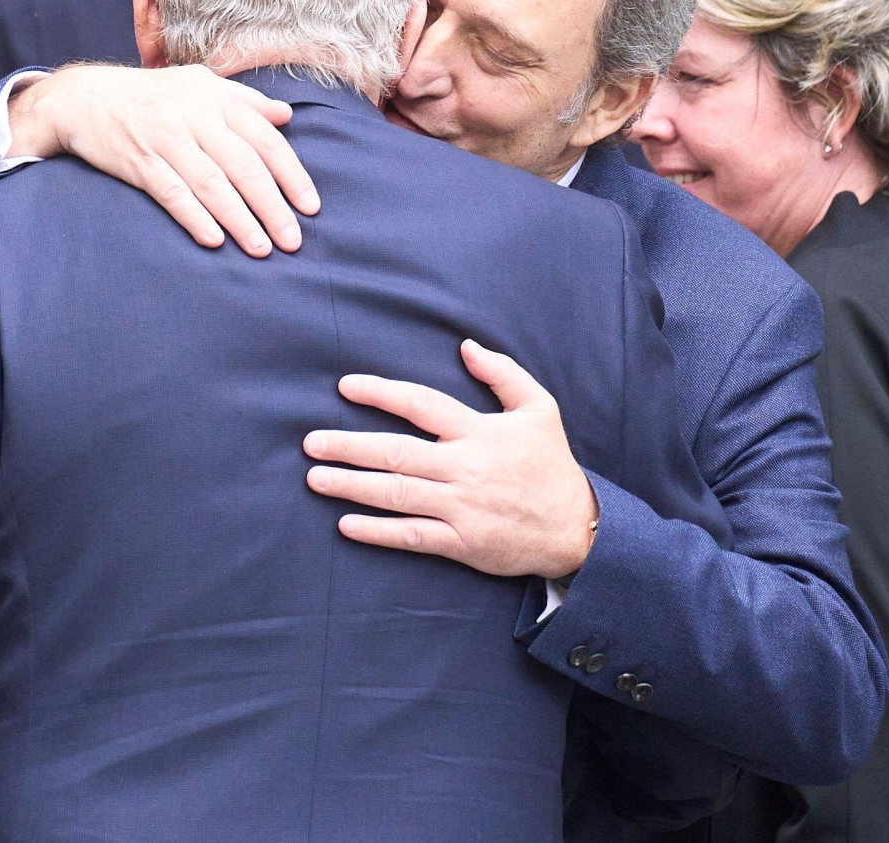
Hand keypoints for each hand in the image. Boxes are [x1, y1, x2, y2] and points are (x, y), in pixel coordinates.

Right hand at [8, 64, 319, 256]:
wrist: (84, 96)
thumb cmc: (152, 94)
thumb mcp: (199, 84)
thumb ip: (245, 100)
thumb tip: (286, 116)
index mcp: (216, 99)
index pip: (265, 140)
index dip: (291, 175)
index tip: (311, 206)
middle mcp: (194, 117)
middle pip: (243, 166)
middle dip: (272, 206)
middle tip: (292, 240)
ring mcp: (165, 139)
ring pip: (211, 183)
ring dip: (239, 220)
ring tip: (261, 249)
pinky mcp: (138, 161)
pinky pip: (171, 193)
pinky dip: (194, 217)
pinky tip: (215, 240)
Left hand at [303, 339, 598, 577]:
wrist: (577, 528)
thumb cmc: (551, 464)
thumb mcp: (538, 408)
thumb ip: (502, 372)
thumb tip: (466, 345)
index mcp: (478, 431)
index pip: (421, 404)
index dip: (381, 393)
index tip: (345, 386)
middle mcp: (465, 468)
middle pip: (396, 453)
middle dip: (349, 446)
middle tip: (310, 442)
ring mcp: (461, 507)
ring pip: (397, 494)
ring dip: (352, 486)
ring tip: (316, 477)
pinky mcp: (462, 543)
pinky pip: (412, 536)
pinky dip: (377, 532)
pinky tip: (346, 524)